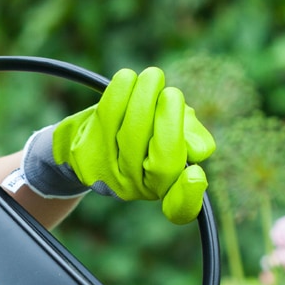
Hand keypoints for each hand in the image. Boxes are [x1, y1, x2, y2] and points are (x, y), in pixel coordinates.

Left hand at [20, 67, 214, 223]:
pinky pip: (108, 119)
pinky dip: (120, 93)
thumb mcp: (175, 130)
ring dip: (145, 98)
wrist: (87, 136)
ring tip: (152, 77)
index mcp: (166, 186)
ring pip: (133, 137)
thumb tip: (197, 150)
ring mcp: (111, 177)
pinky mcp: (87, 156)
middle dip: (170, 121)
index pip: (180, 207)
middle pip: (163, 163)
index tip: (195, 175)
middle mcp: (139, 189)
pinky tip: (127, 79)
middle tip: (171, 93)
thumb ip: (192, 136)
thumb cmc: (142, 129)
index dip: (189, 195)